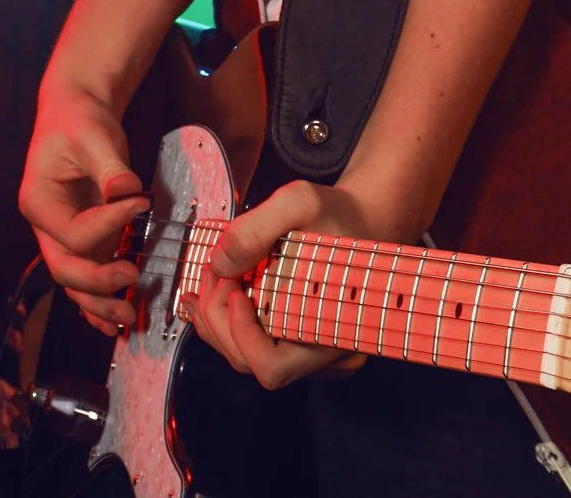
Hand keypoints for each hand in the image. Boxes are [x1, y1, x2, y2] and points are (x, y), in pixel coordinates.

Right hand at [19, 85, 147, 333]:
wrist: (76, 114)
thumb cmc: (78, 122)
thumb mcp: (92, 137)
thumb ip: (109, 167)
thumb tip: (125, 191)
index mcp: (38, 201)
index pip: (73, 232)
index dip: (108, 224)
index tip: (139, 203)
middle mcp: (46, 225)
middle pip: (65, 269)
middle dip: (97, 284)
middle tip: (131, 277)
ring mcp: (64, 236)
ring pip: (74, 282)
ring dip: (98, 303)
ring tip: (126, 317)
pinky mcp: (85, 239)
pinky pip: (87, 276)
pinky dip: (98, 300)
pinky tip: (114, 320)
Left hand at [189, 177, 409, 387]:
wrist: (359, 222)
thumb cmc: (337, 216)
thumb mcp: (299, 202)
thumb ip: (255, 229)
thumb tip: (220, 263)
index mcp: (331, 332)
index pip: (271, 367)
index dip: (240, 334)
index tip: (236, 289)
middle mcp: (322, 354)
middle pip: (248, 361)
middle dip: (217, 315)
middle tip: (214, 270)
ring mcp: (308, 350)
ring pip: (243, 354)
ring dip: (216, 315)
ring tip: (212, 274)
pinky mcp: (295, 339)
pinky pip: (249, 343)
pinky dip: (225, 317)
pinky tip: (216, 287)